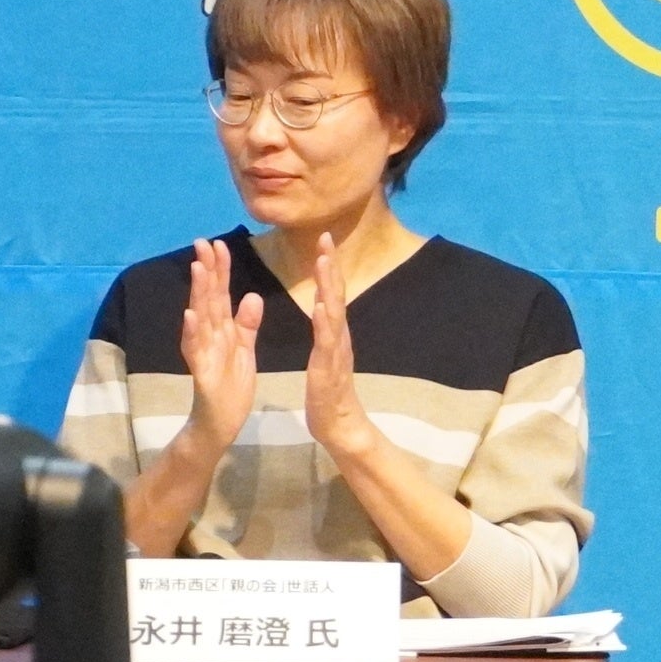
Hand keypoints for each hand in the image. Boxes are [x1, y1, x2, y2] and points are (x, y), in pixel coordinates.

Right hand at [180, 236, 260, 455]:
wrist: (220, 423)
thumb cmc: (231, 387)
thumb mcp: (244, 350)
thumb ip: (246, 324)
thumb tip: (250, 295)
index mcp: (222, 331)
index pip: (221, 294)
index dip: (221, 270)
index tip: (220, 243)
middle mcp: (209, 336)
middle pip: (208, 298)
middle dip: (206, 271)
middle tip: (203, 242)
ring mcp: (203, 353)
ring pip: (200, 318)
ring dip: (198, 293)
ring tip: (198, 268)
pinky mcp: (202, 372)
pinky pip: (196, 350)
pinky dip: (192, 332)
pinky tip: (190, 315)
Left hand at [304, 234, 378, 459]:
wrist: (339, 424)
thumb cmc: (328, 392)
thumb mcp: (324, 354)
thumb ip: (326, 330)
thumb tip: (325, 305)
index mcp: (333, 332)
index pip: (331, 292)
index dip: (328, 266)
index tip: (323, 239)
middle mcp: (339, 336)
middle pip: (336, 294)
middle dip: (331, 265)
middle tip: (326, 237)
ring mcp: (336, 350)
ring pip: (333, 312)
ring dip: (329, 286)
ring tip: (324, 262)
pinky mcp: (329, 368)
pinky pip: (327, 342)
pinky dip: (325, 323)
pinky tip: (321, 307)